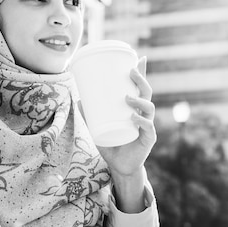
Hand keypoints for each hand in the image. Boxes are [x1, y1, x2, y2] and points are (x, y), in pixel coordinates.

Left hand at [97, 56, 155, 211]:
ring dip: (139, 100)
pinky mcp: (148, 139)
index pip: (140, 88)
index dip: (142, 73)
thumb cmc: (112, 145)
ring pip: (149, 108)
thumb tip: (78, 99)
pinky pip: (147, 127)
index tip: (139, 58)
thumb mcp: (98, 128)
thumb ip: (90, 115)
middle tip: (130, 72)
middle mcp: (143, 114)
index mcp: (135, 108)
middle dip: (141, 80)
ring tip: (127, 97)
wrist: (120, 167)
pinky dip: (141, 121)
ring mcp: (147, 126)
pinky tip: (133, 117)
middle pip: (147, 93)